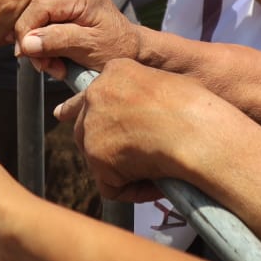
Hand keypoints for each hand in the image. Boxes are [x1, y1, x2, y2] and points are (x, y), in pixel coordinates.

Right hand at [14, 0, 141, 77]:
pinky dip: (46, 41)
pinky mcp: (63, 2)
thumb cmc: (115, 48)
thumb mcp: (88, 47)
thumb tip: (26, 43)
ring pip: (36, 18)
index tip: (28, 57)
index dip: (26, 33)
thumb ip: (58, 40)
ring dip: (41, 46)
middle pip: (35, 12)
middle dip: (35, 43)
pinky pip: (43, 20)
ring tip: (56, 66)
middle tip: (48, 67)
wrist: (130, 47)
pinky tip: (56, 57)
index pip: (38, 7)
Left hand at [56, 59, 234, 201]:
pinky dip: (130, 190)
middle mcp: (96, 94)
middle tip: (123, 159)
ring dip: (118, 168)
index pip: (89, 91)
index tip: (63, 114)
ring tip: (153, 170)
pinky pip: (109, 185)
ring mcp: (92, 126)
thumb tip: (139, 120)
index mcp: (115, 71)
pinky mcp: (97, 157)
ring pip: (95, 156)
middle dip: (101, 143)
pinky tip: (154, 187)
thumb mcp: (165, 84)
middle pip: (84, 125)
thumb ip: (140, 94)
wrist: (197, 132)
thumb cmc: (196, 110)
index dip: (80, 108)